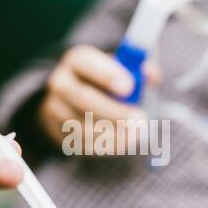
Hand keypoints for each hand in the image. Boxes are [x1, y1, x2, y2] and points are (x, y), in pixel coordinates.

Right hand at [39, 45, 160, 154]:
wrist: (73, 100)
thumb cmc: (104, 81)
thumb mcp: (117, 68)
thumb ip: (136, 69)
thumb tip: (152, 75)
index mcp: (76, 61)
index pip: (86, 62)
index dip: (107, 74)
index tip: (129, 87)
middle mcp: (61, 83)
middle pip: (83, 98)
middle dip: (114, 111)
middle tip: (139, 119)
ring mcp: (56, 110)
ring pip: (82, 125)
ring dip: (113, 133)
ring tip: (137, 135)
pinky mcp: (59, 134)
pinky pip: (82, 143)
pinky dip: (106, 146)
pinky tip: (125, 143)